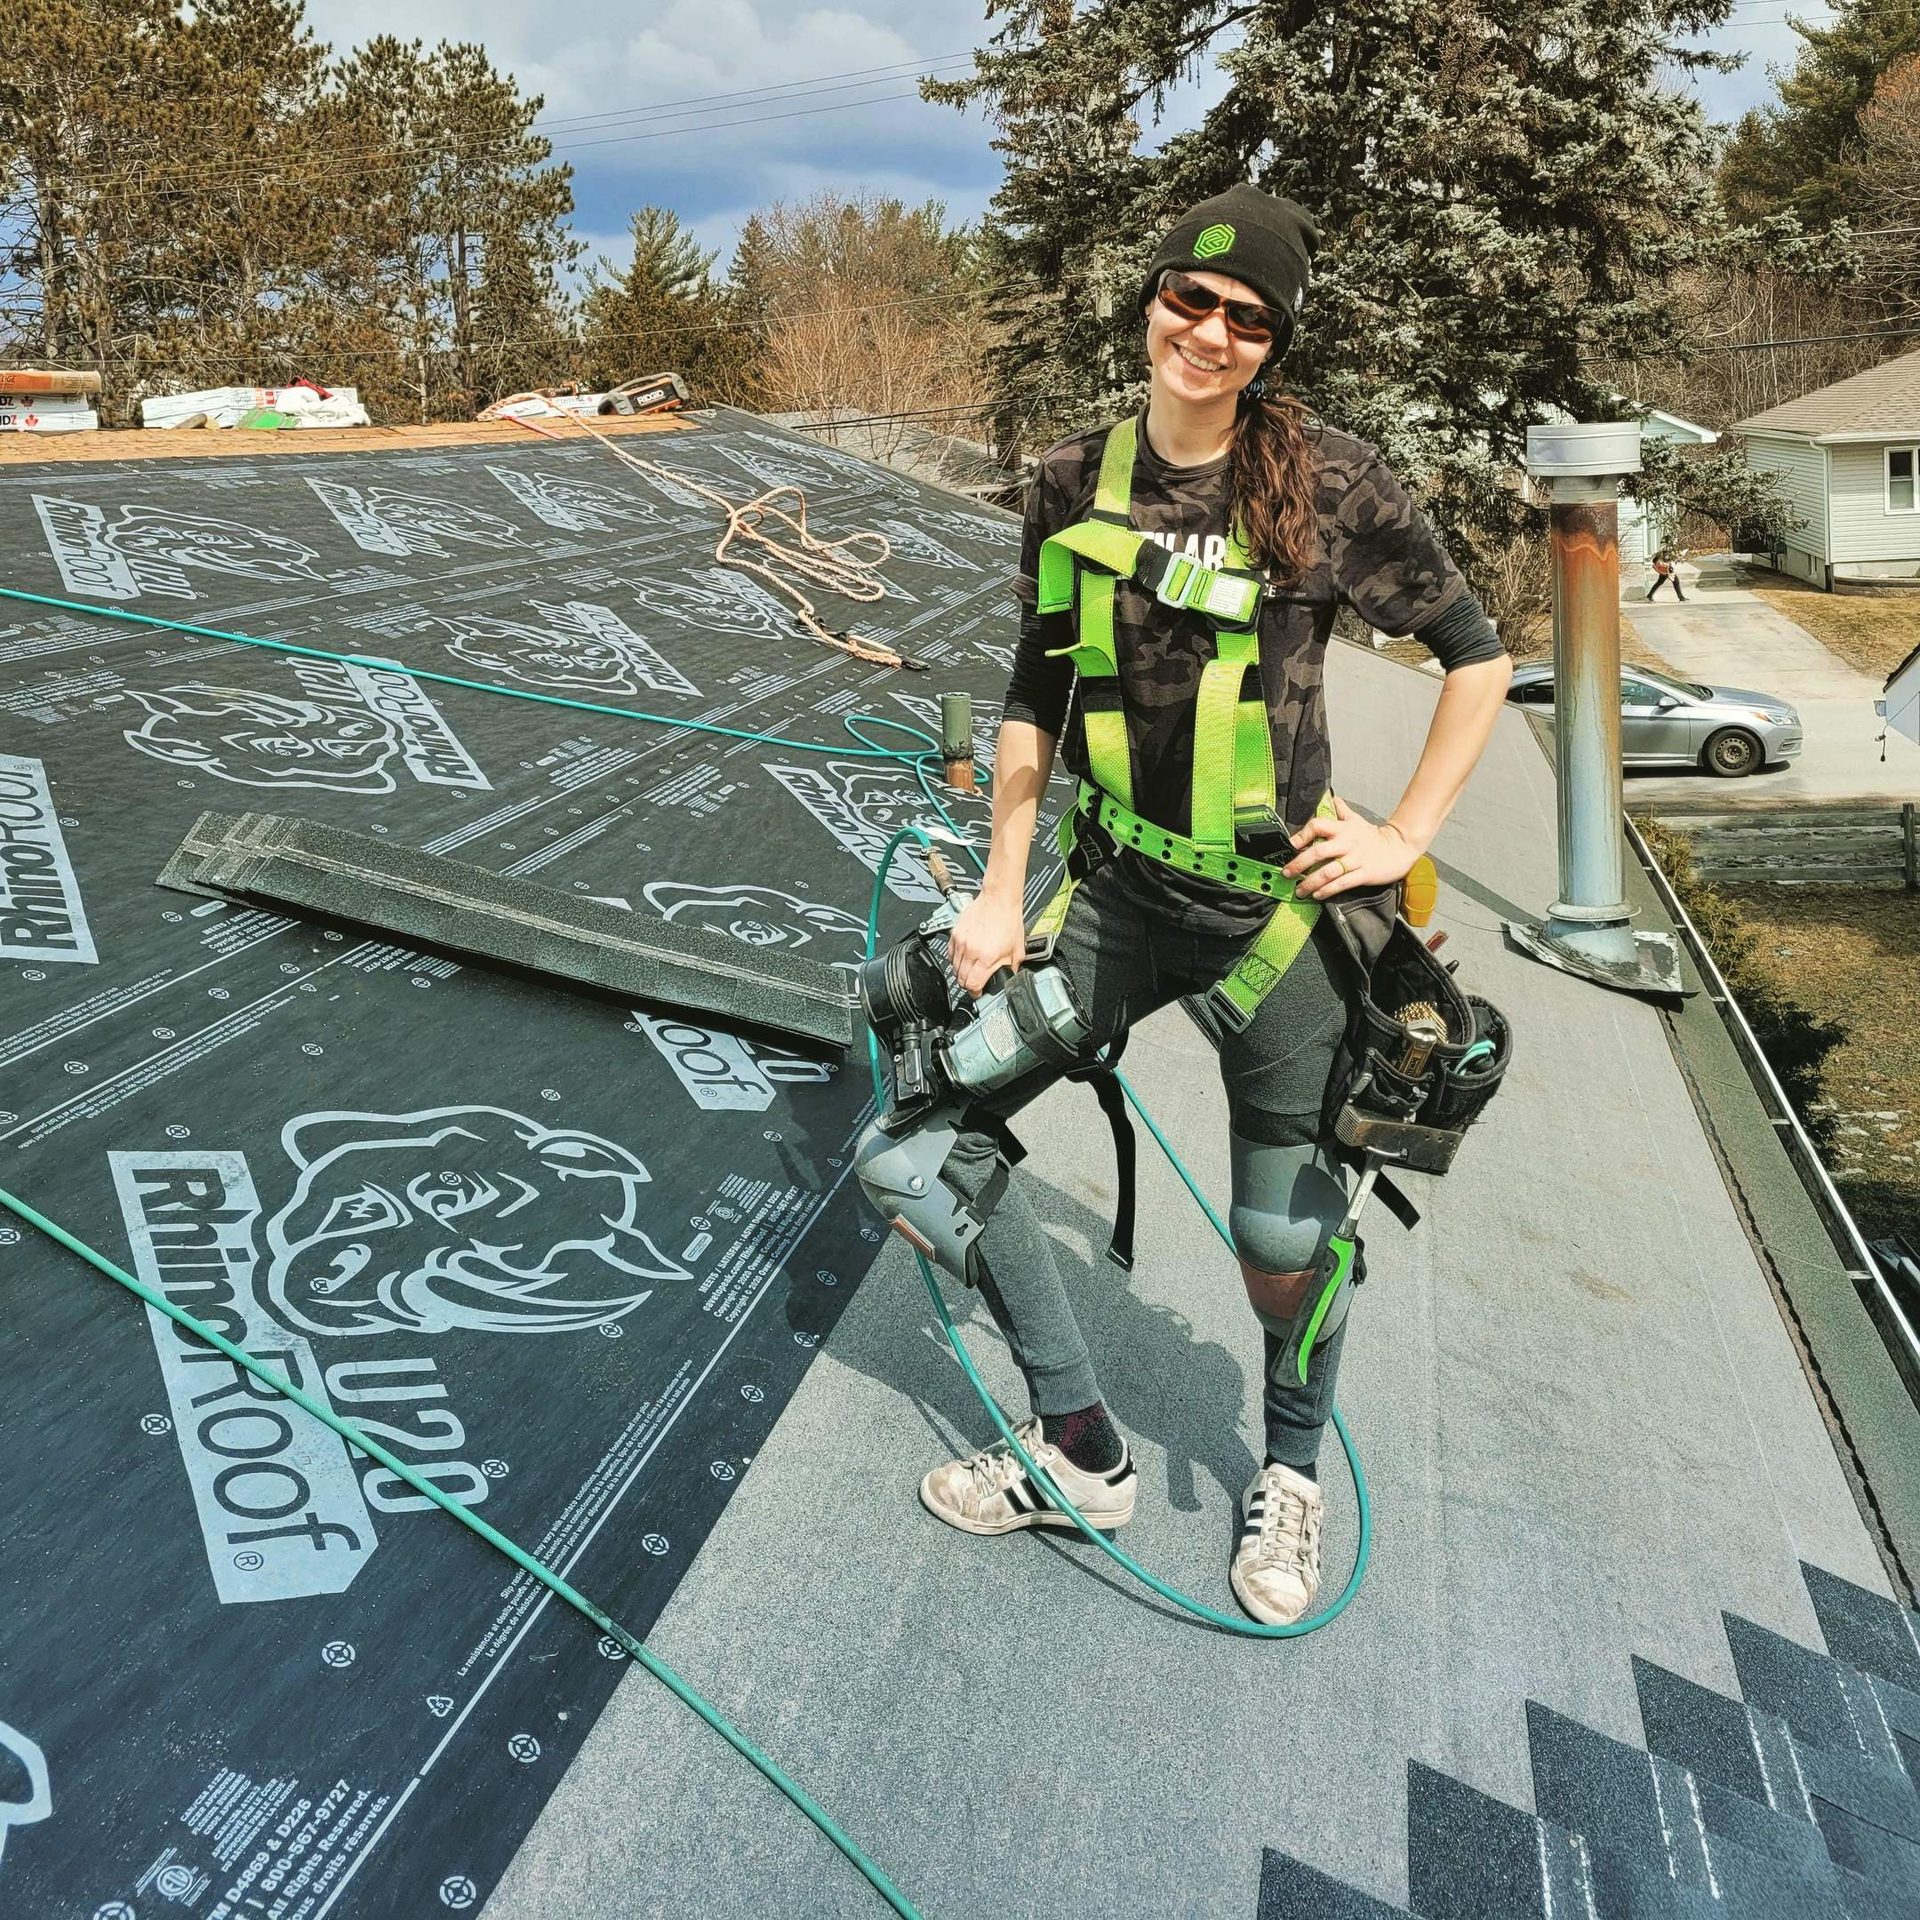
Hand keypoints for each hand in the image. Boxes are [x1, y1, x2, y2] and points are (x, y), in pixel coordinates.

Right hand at [947, 887, 1026, 995]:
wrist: (999, 899)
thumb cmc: (1008, 920)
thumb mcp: (1017, 950)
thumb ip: (1011, 968)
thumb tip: (1007, 979)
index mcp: (987, 957)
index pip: (972, 985)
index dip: (976, 993)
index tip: (979, 993)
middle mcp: (971, 951)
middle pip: (961, 979)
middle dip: (968, 984)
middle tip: (976, 982)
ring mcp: (961, 942)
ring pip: (954, 968)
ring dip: (962, 973)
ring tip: (972, 970)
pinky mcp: (955, 934)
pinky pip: (950, 955)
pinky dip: (956, 960)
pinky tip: (965, 958)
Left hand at [1282, 795, 1422, 899]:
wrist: (1400, 847)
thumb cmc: (1373, 836)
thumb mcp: (1356, 820)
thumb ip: (1341, 810)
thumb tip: (1329, 798)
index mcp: (1343, 828)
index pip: (1318, 826)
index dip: (1302, 835)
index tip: (1291, 845)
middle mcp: (1347, 843)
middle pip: (1319, 851)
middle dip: (1299, 863)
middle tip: (1286, 873)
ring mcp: (1356, 859)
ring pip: (1328, 871)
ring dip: (1310, 882)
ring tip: (1299, 890)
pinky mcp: (1364, 874)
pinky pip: (1342, 883)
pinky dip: (1328, 890)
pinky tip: (1317, 894)